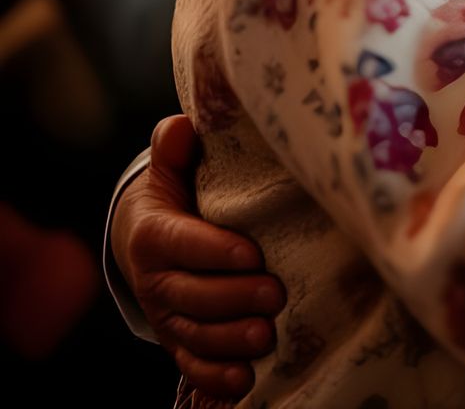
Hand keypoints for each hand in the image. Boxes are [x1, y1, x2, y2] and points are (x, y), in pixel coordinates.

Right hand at [111, 115, 283, 399]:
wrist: (144, 235)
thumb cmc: (173, 192)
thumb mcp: (169, 166)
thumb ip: (173, 147)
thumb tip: (181, 128)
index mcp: (154, 234)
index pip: (183, 244)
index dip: (215, 251)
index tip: (252, 253)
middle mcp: (156, 279)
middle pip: (192, 294)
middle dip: (233, 298)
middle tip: (275, 295)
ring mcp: (167, 313)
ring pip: (195, 333)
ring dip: (229, 340)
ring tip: (266, 337)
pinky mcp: (179, 338)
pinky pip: (191, 363)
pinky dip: (214, 376)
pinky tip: (243, 382)